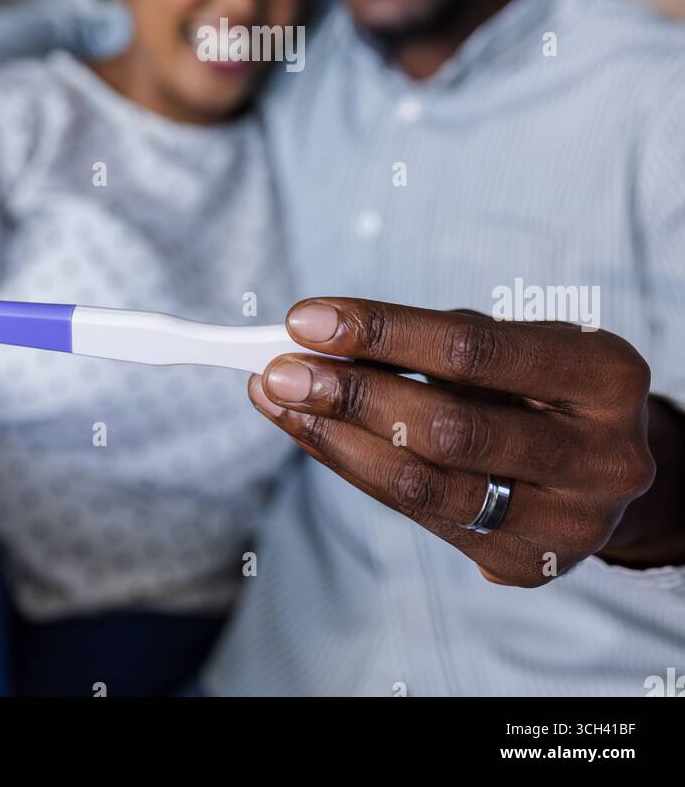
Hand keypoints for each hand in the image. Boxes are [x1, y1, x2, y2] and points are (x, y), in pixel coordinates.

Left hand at [251, 298, 655, 586]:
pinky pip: (421, 517)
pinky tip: (315, 434)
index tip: (307, 319)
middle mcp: (601, 458)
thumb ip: (429, 341)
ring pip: (426, 485)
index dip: (382, 331)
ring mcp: (568, 524)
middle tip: (278, 369)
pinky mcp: (525, 565)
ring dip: (336, 439)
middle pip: (447, 427)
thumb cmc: (543, 383)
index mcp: (606, 377)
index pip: (473, 350)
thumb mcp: (512, 343)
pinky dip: (356, 469)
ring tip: (279, 400)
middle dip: (350, 394)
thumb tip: (318, 338)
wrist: (603, 467)